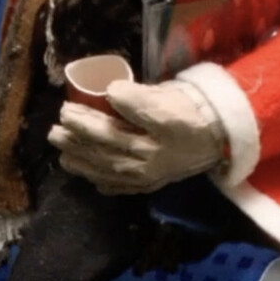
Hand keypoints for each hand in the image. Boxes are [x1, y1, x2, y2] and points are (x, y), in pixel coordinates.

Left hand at [51, 80, 226, 194]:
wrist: (225, 136)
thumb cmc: (194, 111)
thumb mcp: (169, 98)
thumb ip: (140, 98)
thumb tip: (110, 92)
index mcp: (149, 143)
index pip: (108, 132)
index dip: (84, 121)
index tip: (65, 109)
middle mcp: (146, 165)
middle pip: (103, 153)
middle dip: (76, 142)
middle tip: (54, 131)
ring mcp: (149, 177)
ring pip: (108, 172)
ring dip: (83, 164)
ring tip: (63, 157)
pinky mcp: (154, 183)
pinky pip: (124, 189)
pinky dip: (106, 185)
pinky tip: (95, 182)